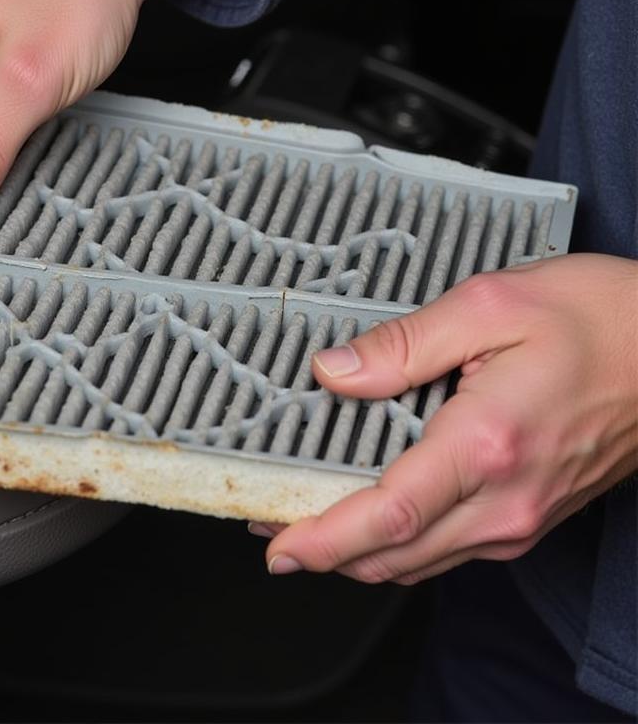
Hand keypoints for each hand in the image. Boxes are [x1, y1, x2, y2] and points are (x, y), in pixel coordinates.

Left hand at [251, 254, 637, 583]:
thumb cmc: (596, 318)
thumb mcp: (490, 305)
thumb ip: (403, 344)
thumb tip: (333, 372)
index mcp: (488, 445)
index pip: (388, 515)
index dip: (324, 538)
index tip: (278, 545)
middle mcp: (506, 500)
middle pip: (396, 554)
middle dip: (326, 551)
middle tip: (270, 525)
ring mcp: (522, 516)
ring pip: (421, 560)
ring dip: (360, 551)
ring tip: (309, 518)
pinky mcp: (530, 515)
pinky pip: (450, 548)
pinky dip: (400, 542)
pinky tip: (374, 511)